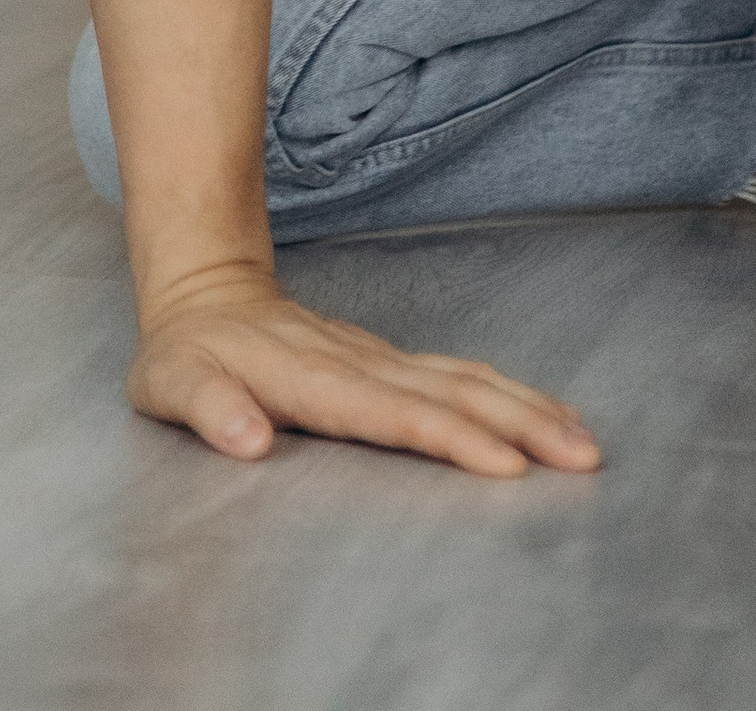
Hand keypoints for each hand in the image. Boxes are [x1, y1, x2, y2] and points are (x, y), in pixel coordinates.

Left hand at [129, 267, 599, 477]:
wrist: (204, 291)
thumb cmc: (187, 353)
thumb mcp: (171, 383)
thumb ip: (209, 409)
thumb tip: (246, 439)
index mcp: (313, 378)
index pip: (393, 413)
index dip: (450, 438)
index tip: (505, 464)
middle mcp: (359, 364)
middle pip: (451, 394)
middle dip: (519, 425)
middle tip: (581, 457)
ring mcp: (380, 358)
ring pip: (466, 380)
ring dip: (527, 408)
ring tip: (583, 441)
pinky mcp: (390, 362)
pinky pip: (460, 375)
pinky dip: (509, 394)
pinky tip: (546, 412)